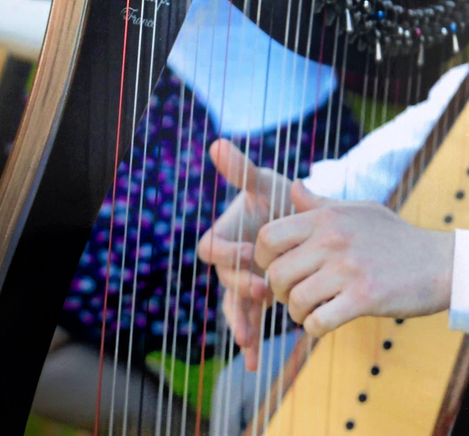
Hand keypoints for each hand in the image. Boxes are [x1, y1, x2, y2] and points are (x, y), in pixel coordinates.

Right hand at [197, 139, 291, 370]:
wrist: (293, 215)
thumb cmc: (275, 196)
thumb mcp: (264, 182)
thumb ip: (241, 169)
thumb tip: (217, 143)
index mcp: (225, 233)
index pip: (212, 247)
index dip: (227, 252)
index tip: (249, 251)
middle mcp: (229, 260)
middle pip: (224, 279)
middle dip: (240, 286)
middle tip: (262, 288)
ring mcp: (242, 281)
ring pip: (235, 306)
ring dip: (241, 324)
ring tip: (248, 344)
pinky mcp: (256, 297)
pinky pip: (250, 320)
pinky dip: (252, 340)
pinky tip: (254, 362)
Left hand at [255, 180, 453, 337]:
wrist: (440, 263)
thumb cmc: (393, 236)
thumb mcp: (356, 210)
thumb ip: (318, 204)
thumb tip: (291, 186)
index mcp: (325, 218)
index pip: (267, 236)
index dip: (261, 257)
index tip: (272, 268)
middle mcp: (332, 240)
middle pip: (276, 273)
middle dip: (277, 291)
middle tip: (290, 295)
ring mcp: (348, 269)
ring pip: (295, 300)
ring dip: (296, 312)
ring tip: (306, 312)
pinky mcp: (364, 298)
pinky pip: (319, 320)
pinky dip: (313, 328)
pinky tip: (321, 323)